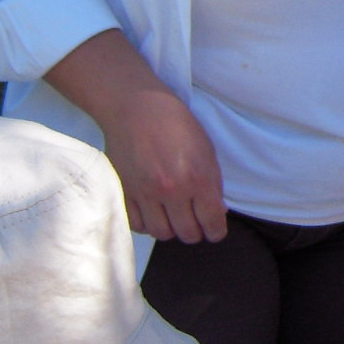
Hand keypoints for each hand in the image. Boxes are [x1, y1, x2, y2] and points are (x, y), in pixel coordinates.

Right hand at [102, 86, 228, 243]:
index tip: (214, 230)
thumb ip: (213, 185)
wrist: (137, 109)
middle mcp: (171, 190)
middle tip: (195, 222)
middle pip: (187, 234)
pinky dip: (147, 224)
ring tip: (174, 217)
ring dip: (171, 229)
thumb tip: (218, 212)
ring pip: (161, 233)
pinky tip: (154, 212)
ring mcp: (145, 193)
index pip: (212, 223)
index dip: (216, 231)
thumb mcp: (207, 151)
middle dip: (196, 231)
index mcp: (197, 179)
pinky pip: (137, 225)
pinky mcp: (124, 192)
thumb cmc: (177, 126)